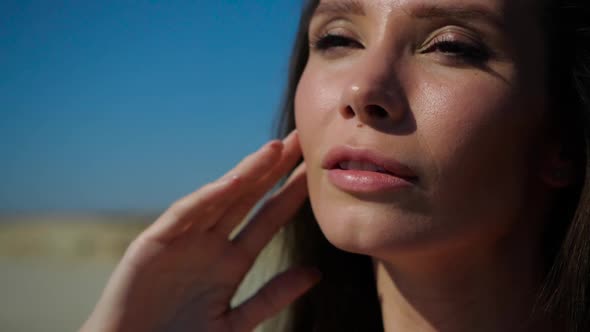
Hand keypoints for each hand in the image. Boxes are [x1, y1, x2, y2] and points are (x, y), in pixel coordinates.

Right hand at [81, 131, 317, 331]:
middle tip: (300, 139)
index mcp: (231, 262)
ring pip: (220, 198)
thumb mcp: (235, 323)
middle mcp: (210, 244)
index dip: (291, 194)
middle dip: (273, 169)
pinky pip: (184, 216)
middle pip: (248, 198)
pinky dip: (206, 199)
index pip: (269, 219)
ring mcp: (183, 240)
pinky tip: (232, 182)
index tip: (315, 172)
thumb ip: (271, 297)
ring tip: (274, 150)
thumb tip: (315, 273)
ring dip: (247, 173)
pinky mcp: (154, 243)